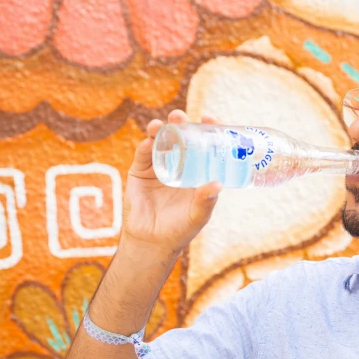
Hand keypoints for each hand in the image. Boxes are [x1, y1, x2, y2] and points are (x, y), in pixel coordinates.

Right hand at [120, 110, 222, 256]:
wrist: (152, 242)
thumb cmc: (180, 229)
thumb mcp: (198, 216)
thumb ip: (206, 201)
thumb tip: (217, 184)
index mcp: (197, 170)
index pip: (204, 144)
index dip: (207, 130)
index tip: (209, 119)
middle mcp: (179, 164)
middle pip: (181, 137)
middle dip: (181, 123)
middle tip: (181, 116)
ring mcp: (159, 166)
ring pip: (160, 141)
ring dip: (160, 129)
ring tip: (161, 125)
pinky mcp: (140, 172)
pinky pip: (143, 155)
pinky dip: (146, 146)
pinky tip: (149, 141)